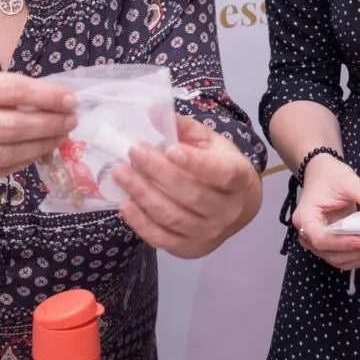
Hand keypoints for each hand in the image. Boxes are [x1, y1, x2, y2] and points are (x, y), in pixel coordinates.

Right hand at [0, 62, 75, 187]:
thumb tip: (42, 99)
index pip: (9, 91)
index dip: (45, 97)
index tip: (70, 98)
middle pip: (11, 128)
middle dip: (49, 124)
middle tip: (71, 119)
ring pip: (5, 155)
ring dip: (40, 146)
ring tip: (60, 135)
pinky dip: (20, 163)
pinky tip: (35, 152)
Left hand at [113, 117, 263, 259]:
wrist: (238, 207)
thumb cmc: (221, 167)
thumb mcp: (211, 143)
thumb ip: (184, 128)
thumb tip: (154, 112)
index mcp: (238, 179)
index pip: (221, 174)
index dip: (196, 164)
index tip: (171, 149)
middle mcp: (227, 210)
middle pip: (191, 195)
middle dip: (159, 172)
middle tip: (134, 151)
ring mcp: (208, 233)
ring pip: (173, 217)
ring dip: (143, 195)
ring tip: (121, 173)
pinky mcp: (189, 247)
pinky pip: (161, 238)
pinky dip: (140, 223)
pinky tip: (125, 204)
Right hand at [291, 152, 359, 271]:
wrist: (321, 174)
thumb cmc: (329, 175)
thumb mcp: (349, 181)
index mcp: (305, 217)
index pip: (320, 239)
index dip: (341, 243)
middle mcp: (307, 234)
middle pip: (331, 254)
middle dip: (358, 251)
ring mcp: (317, 243)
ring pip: (339, 260)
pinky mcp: (330, 245)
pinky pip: (344, 258)